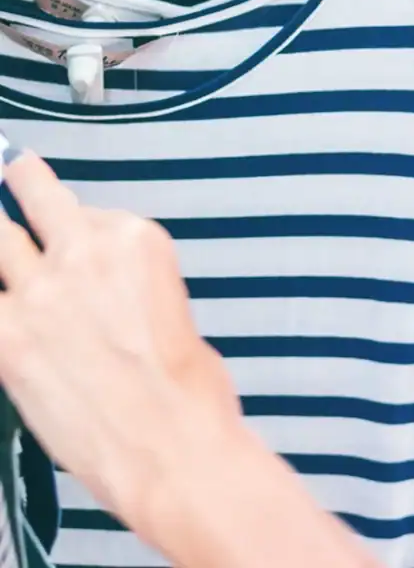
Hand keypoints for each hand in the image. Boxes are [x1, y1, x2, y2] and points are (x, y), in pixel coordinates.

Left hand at [0, 151, 380, 567]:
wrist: (172, 447)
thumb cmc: (188, 391)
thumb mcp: (170, 307)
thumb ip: (125, 282)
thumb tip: (94, 292)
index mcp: (136, 238)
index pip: (90, 212)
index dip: (78, 228)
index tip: (70, 232)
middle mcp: (85, 250)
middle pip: (36, 194)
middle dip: (22, 181)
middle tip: (13, 172)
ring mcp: (40, 291)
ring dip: (4, 239)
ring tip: (6, 241)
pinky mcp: (8, 338)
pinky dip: (1, 305)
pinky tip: (7, 312)